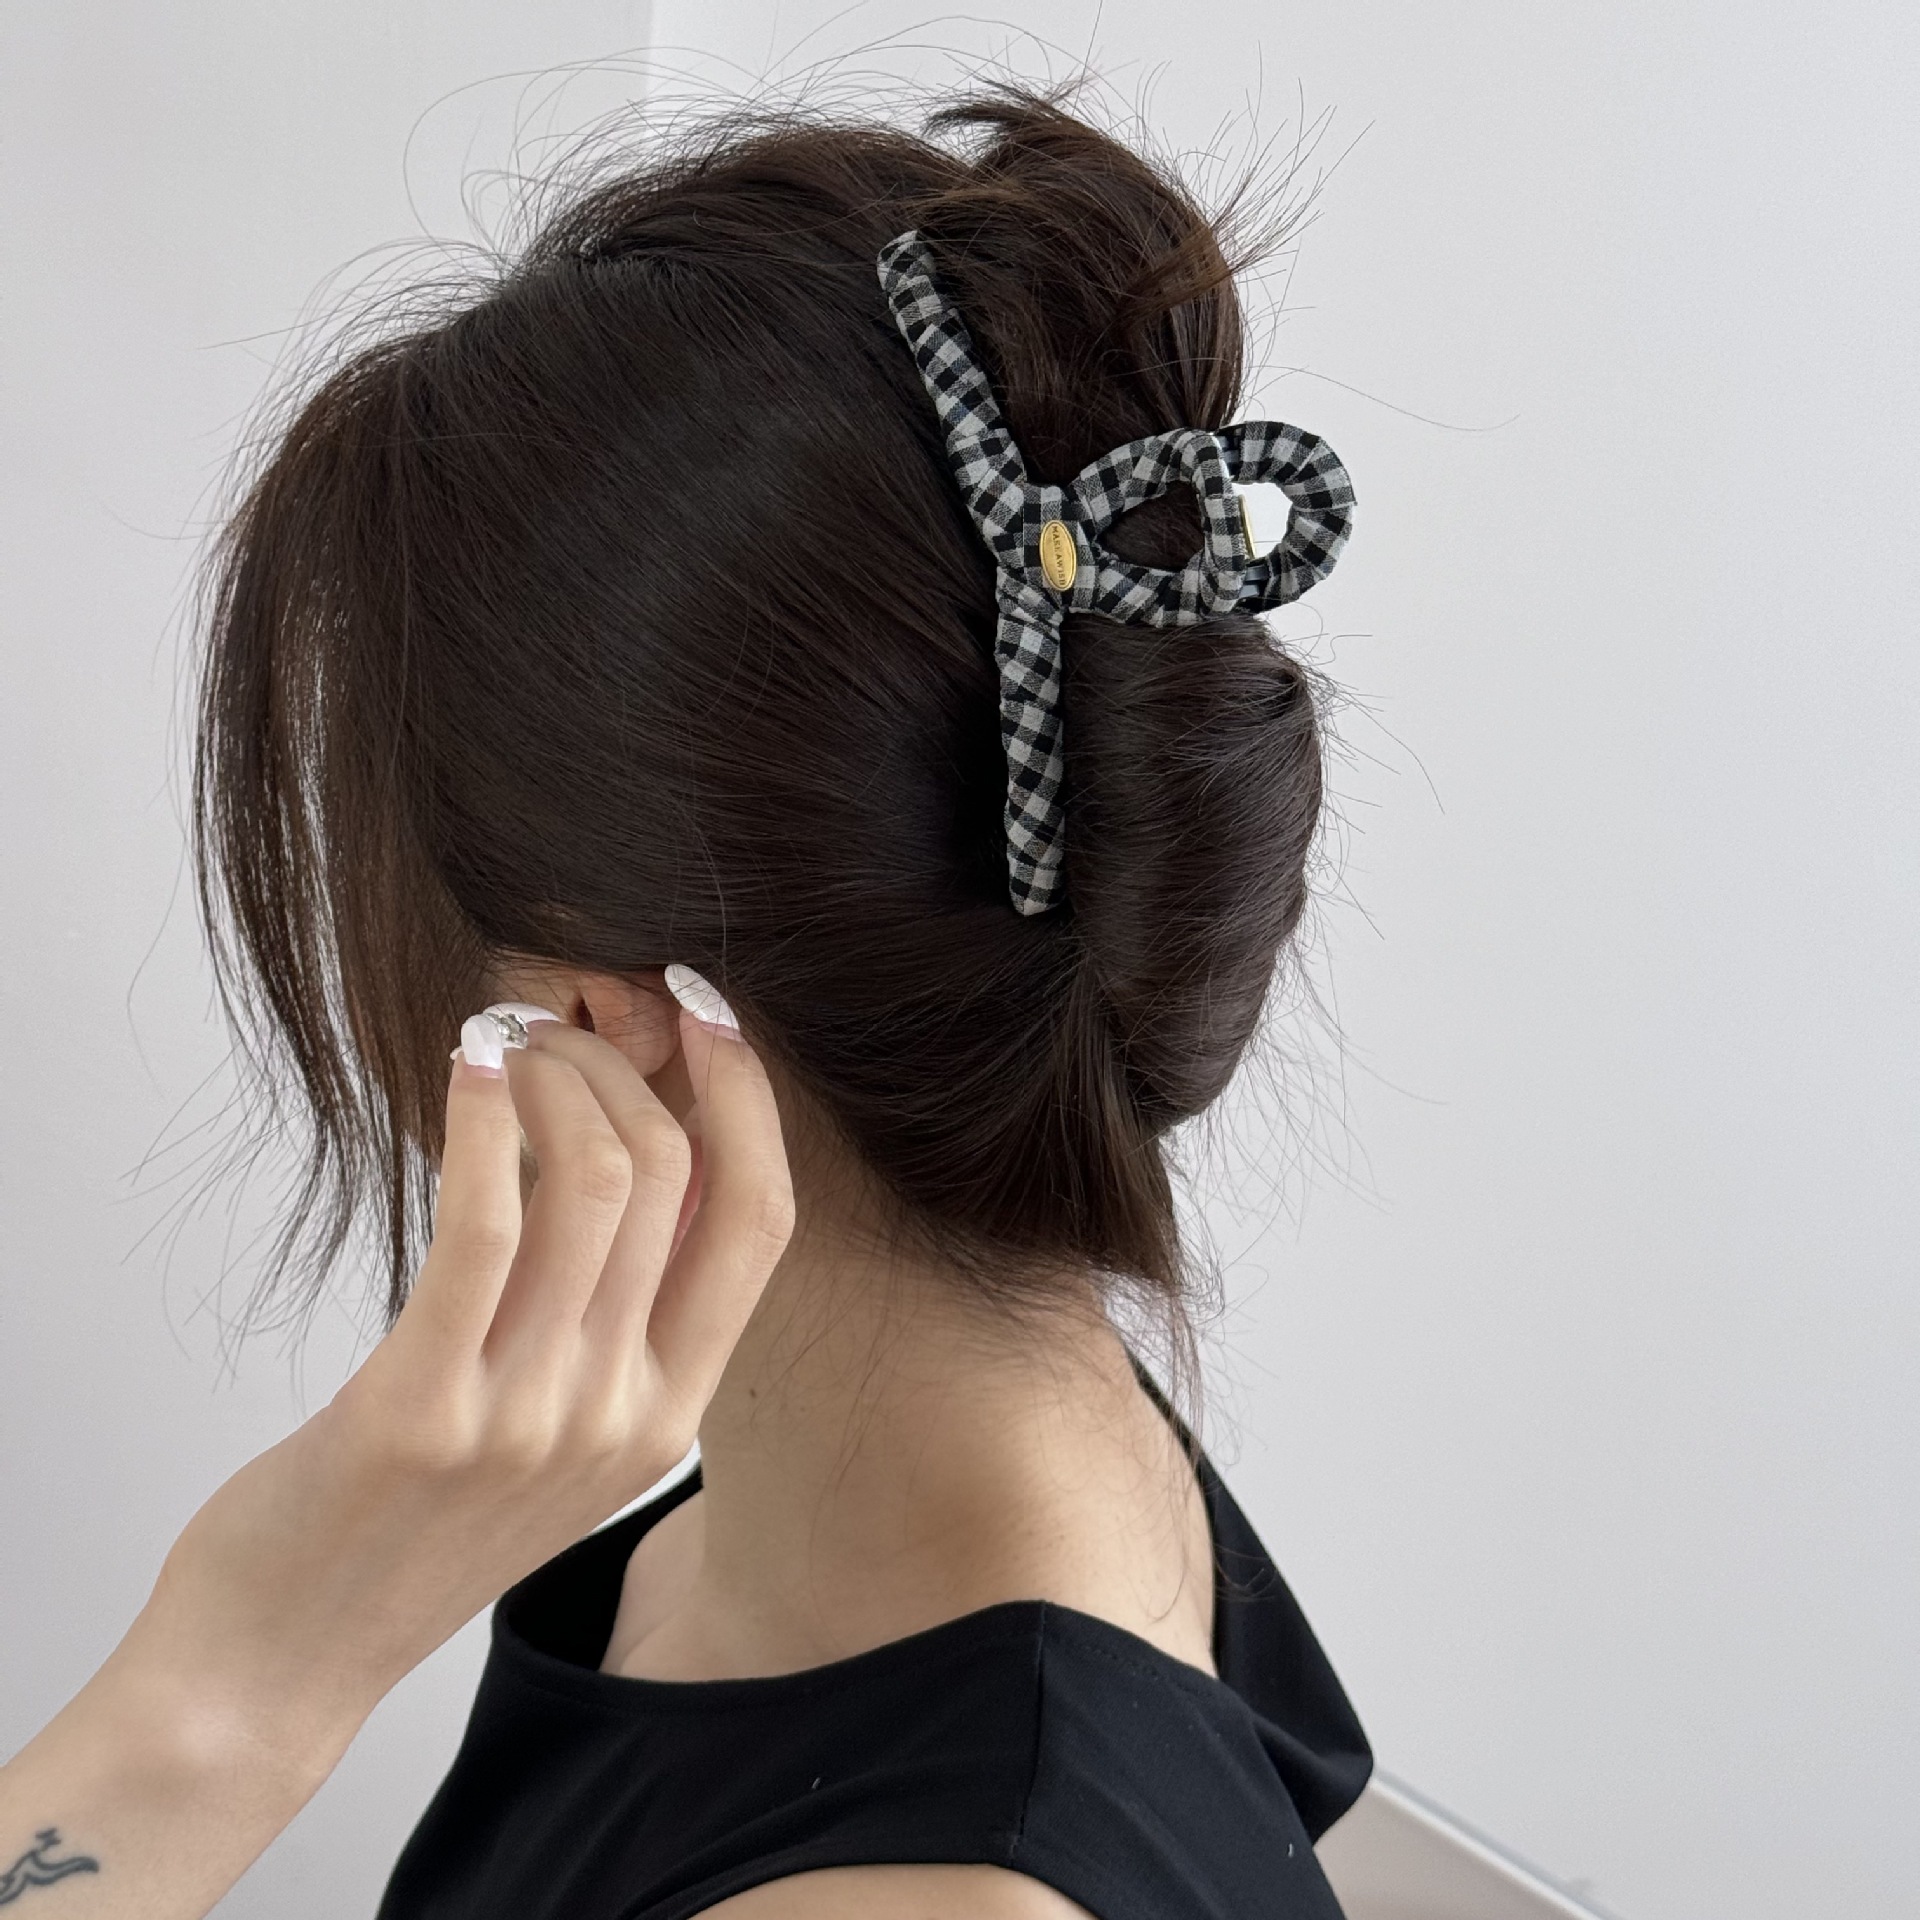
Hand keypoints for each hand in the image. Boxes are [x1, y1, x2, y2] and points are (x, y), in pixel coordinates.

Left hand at [121, 1001, 792, 1775]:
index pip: (760, 1222)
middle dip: (615, 1064)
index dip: (748, 1098)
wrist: (283, 1661)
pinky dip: (484, 1119)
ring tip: (496, 1045)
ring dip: (547, 1077)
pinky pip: (485, 1224)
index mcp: (670, 1416)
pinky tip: (466, 1068)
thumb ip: (619, 1321)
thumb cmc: (412, 1528)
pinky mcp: (423, 1411)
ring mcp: (528, 1418)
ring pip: (593, 1182)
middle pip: (670, 1176)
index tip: (710, 1009)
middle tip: (548, 1032)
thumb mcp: (559, 1436)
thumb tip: (646, 1152)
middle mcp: (620, 1415)